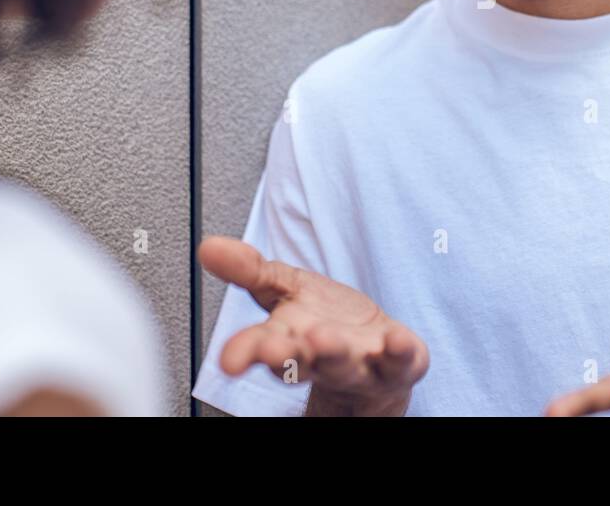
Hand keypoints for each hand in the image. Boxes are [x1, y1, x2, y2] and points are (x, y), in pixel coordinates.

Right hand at [198, 236, 428, 414]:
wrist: (373, 353)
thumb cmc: (324, 320)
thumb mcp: (283, 288)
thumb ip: (248, 270)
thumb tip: (209, 246)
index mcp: (289, 338)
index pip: (260, 346)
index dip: (244, 352)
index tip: (229, 360)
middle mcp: (321, 356)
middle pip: (299, 360)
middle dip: (285, 357)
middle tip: (274, 352)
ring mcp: (360, 362)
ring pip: (344, 363)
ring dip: (333, 353)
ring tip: (324, 338)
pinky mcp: (398, 362)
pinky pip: (400, 361)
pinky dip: (399, 352)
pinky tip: (396, 340)